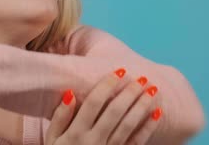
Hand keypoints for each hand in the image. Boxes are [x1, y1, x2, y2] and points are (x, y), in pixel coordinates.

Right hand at [45, 68, 161, 144]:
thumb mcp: (51, 140)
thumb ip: (60, 117)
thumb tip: (70, 93)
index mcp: (76, 133)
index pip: (93, 103)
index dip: (107, 85)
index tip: (119, 70)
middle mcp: (93, 140)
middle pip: (114, 112)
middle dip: (129, 93)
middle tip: (142, 78)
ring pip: (128, 125)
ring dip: (142, 106)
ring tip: (153, 89)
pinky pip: (136, 143)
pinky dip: (148, 128)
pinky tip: (157, 113)